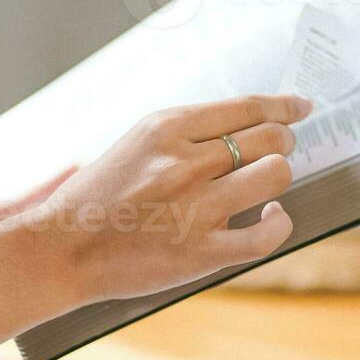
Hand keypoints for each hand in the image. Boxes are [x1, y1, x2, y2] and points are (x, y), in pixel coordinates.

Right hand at [34, 93, 313, 303]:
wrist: (61, 249)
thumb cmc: (95, 198)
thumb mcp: (133, 145)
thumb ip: (183, 137)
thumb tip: (243, 130)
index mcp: (166, 128)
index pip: (246, 106)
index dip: (283, 106)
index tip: (299, 107)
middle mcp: (184, 162)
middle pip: (270, 138)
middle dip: (284, 141)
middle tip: (282, 150)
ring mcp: (195, 208)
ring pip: (275, 175)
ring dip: (280, 176)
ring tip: (270, 182)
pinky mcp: (200, 253)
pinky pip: (266, 235)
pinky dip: (280, 223)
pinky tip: (273, 216)